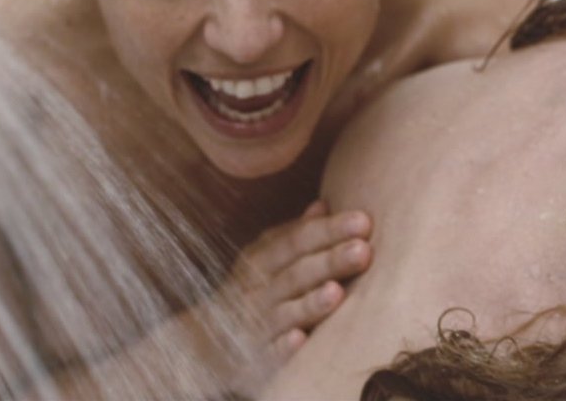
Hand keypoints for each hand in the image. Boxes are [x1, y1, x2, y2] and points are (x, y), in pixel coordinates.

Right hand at [221, 200, 372, 357]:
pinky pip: (267, 354)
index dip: (328, 231)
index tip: (364, 221)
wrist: (202, 343)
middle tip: (363, 250)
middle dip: (329, 262)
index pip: (298, 241)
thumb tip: (324, 205)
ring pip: (285, 313)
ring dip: (310, 303)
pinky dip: (282, 348)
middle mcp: (258, 290)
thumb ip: (295, 236)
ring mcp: (254, 325)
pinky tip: (300, 340)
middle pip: (296, 274)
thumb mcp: (265, 260)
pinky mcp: (252, 360)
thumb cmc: (250, 293)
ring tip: (336, 292)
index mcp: (262, 261)